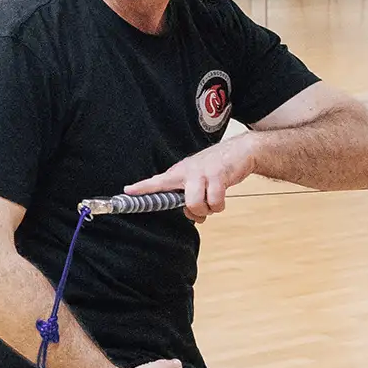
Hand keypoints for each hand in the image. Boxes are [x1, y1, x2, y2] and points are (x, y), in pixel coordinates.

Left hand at [122, 137, 254, 221]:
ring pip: (198, 204)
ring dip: (209, 209)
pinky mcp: (219, 175)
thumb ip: (189, 196)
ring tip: (214, 200)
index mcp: (179, 173)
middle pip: (184, 202)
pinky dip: (220, 205)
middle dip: (196, 212)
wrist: (241, 150)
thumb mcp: (197, 178)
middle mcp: (188, 172)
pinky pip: (216, 202)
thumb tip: (193, 216)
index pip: (158, 181)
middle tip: (202, 209)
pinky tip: (222, 197)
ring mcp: (203, 173)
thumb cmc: (216, 167)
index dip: (143, 187)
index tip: (127, 191)